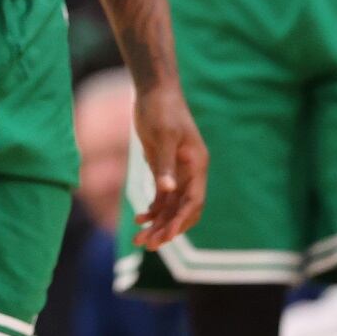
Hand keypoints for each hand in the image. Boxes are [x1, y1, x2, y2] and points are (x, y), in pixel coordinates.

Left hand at [131, 81, 207, 249]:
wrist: (154, 90)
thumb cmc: (161, 110)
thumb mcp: (162, 136)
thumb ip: (164, 164)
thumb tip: (167, 191)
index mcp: (197, 166)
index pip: (193, 201)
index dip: (181, 220)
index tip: (167, 236)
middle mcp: (190, 173)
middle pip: (183, 210)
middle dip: (168, 229)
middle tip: (148, 245)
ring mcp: (178, 172)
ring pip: (171, 206)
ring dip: (158, 223)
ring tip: (139, 240)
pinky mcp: (164, 168)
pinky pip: (162, 196)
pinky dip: (153, 209)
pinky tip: (139, 218)